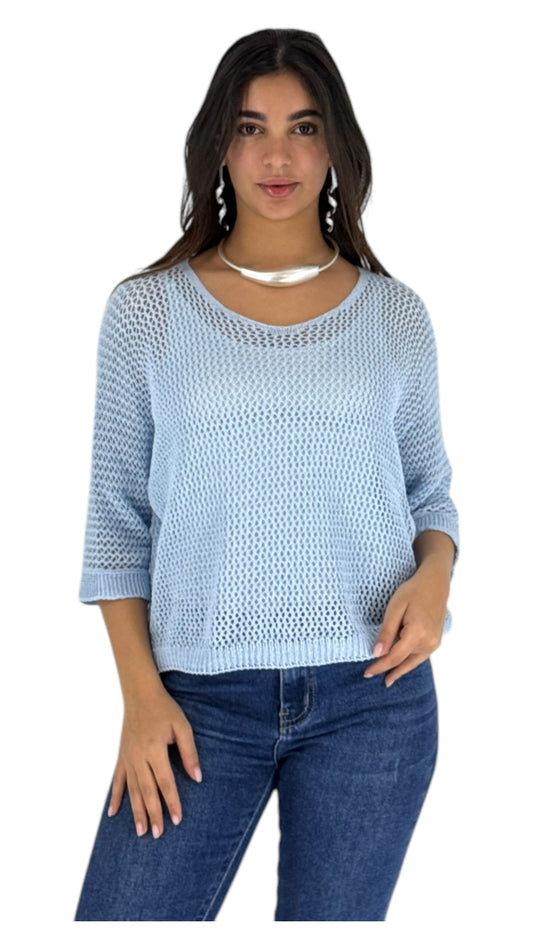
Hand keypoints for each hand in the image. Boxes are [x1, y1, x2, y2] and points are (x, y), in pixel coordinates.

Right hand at [107, 679, 201, 838]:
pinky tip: (113, 813)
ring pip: (132, 790)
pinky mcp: (121, 757)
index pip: (165, 782)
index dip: (172, 802)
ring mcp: (128, 758)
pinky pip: (117, 781)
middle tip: (158, 834)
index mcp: (154, 749)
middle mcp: (138, 757)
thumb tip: (197, 777)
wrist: (140, 695)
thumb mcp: (182, 727)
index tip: (177, 820)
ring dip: (136, 811)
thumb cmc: (164, 710)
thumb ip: (189, 752)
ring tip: (141, 831)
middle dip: (153, 814)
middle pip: (147, 791)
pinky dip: (115, 798)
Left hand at [363, 562, 449, 686]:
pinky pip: (419, 656)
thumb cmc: (413, 592)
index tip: (367, 673)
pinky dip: (408, 662)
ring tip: (387, 679)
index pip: (395, 657)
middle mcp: (429, 642)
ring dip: (399, 669)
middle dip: (387, 670)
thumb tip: (377, 653)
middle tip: (370, 676)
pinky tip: (400, 667)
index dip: (380, 666)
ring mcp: (434, 643)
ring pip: (412, 661)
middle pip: (403, 661)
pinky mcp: (436, 641)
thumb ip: (387, 632)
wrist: (435, 583)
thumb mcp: (395, 608)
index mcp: (418, 633)